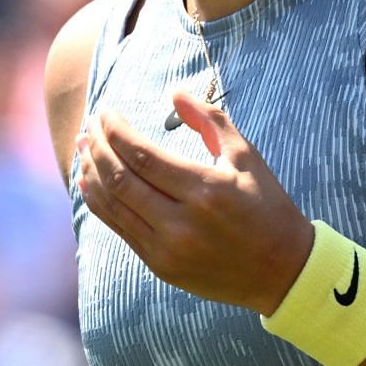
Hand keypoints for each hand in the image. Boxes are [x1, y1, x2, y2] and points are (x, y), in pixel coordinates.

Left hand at [76, 91, 313, 314]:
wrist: (283, 272)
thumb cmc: (268, 208)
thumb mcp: (248, 158)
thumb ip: (211, 121)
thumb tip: (175, 92)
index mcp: (207, 191)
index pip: (142, 155)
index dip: (116, 131)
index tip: (106, 113)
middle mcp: (182, 223)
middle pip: (120, 179)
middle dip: (97, 147)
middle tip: (89, 125)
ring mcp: (167, 249)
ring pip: (112, 206)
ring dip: (90, 173)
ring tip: (82, 148)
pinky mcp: (160, 266)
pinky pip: (118, 229)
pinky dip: (98, 203)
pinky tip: (91, 182)